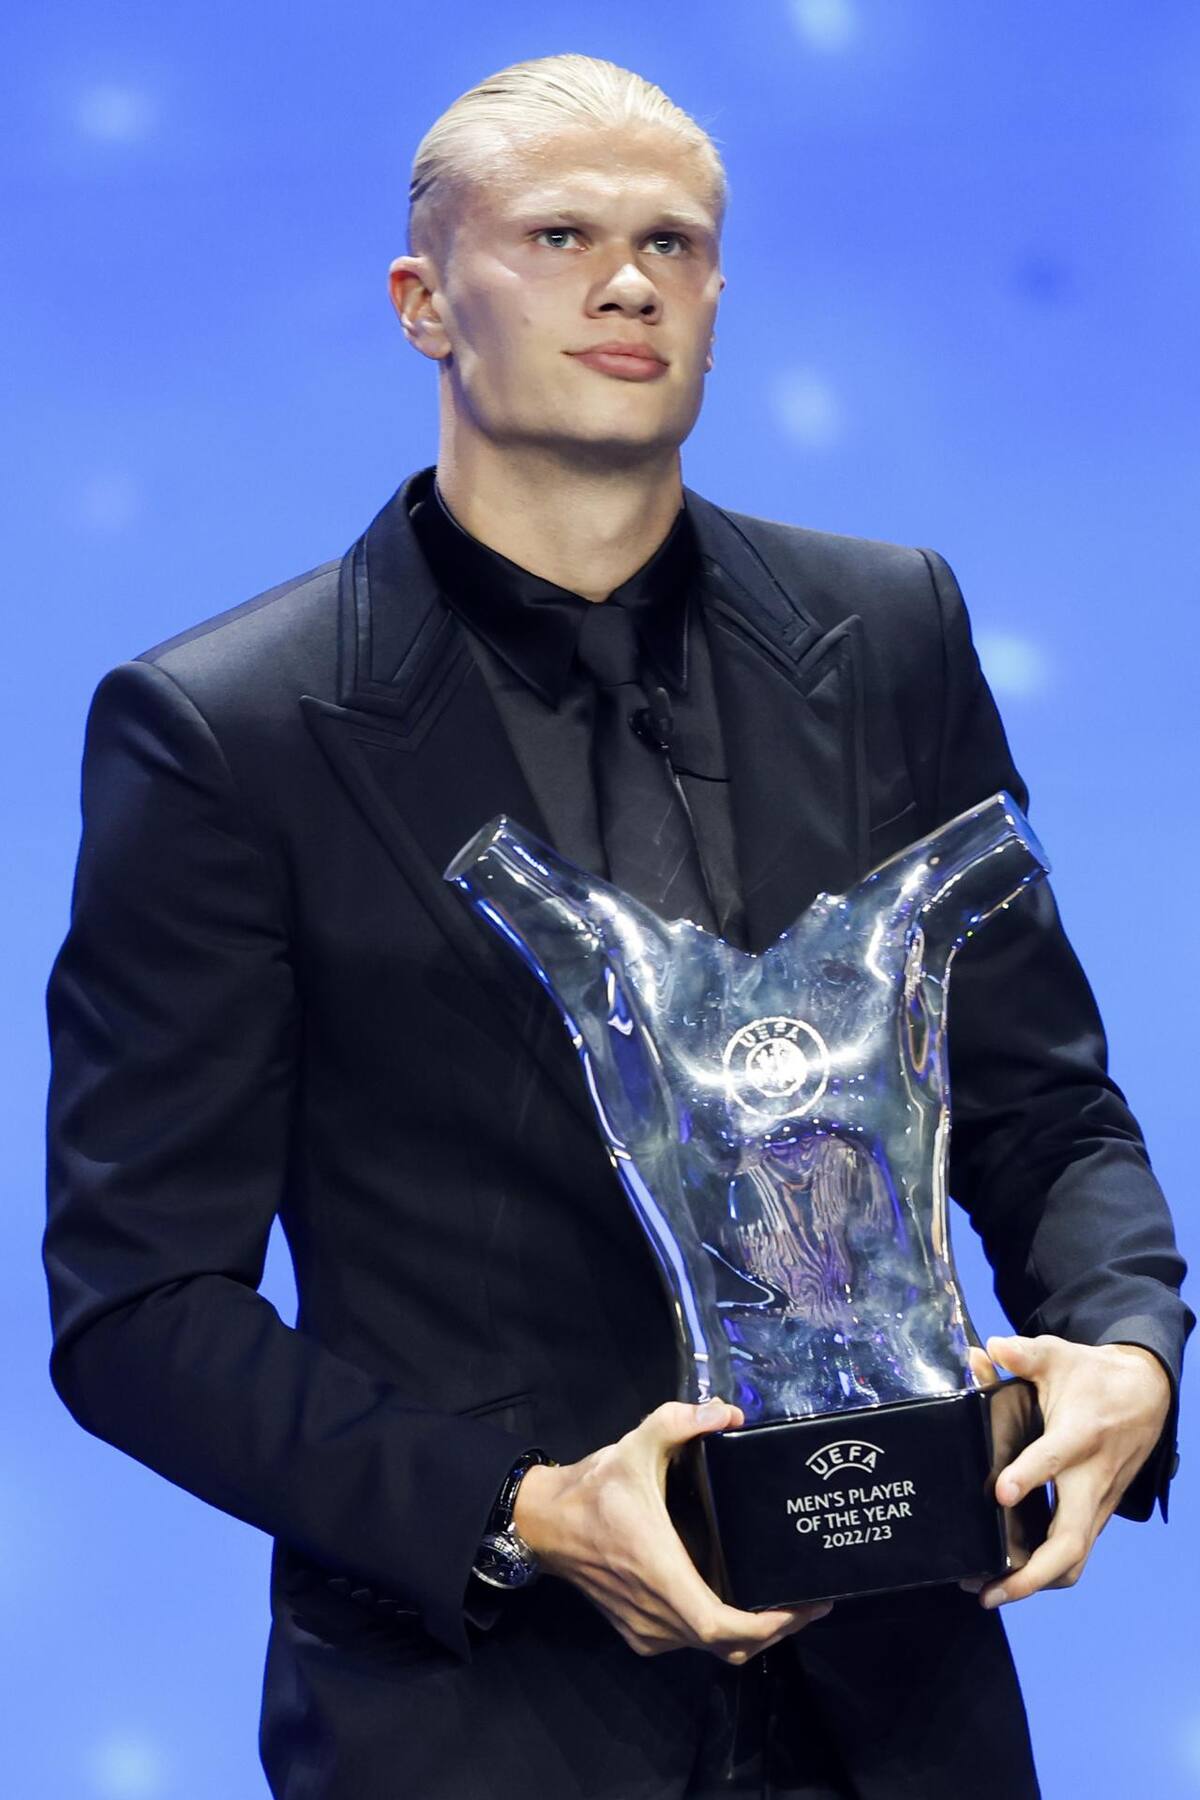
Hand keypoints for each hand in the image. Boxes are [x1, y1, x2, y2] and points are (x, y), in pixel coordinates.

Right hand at [513, 1397, 833, 1659]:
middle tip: (811, 1602)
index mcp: (661, 1574)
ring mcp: (646, 1630)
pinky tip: (740, 1600)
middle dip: (776, 1629)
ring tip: (782, 1600)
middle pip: (729, 1647)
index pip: (722, 1626)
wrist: (545, 1522)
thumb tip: (729, 1414)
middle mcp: (656, 1614)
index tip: (806, 1605)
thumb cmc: (593, 1489)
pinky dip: (722, 1630)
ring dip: (750, 1632)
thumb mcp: (635, 1444)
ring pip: (712, 1648)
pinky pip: (692, 1642)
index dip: (770, 1625)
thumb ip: (681, 1421)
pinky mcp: (639, 1632)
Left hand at [961, 1334, 1171, 1610]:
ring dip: (1036, 1582)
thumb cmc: (1094, 1376)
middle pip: (1071, 1540)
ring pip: (1075, 1558)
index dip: (1029, 1476)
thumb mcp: (1058, 1356)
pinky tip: (1013, 1577)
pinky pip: (1076, 1552)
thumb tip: (988, 1348)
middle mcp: (1092, 1478)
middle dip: (1033, 1573)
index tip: (1000, 1492)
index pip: (1055, 1459)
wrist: (1146, 1394)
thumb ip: (1023, 1354)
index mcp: (1080, 1435)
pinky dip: (1048, 1572)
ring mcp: (1098, 1502)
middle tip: (988, 1589)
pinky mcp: (1097, 1513)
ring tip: (990, 1593)